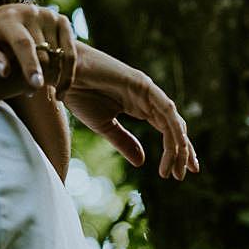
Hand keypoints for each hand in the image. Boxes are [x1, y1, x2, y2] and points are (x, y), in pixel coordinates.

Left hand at [0, 4, 76, 95]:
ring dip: (54, 77)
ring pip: (58, 56)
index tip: (36, 84)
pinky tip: (61, 91)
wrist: (10, 16)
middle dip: (40, 76)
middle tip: (30, 93)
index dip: (30, 64)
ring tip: (44, 91)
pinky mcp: (62, 21)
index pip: (23, 43)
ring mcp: (49, 16)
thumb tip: (5, 72)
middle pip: (43, 53)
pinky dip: (67, 74)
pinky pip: (70, 53)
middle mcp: (31, 13)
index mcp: (9, 19)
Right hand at [66, 45, 199, 180]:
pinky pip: (165, 109)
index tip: (176, 174)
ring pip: (173, 121)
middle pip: (175, 127)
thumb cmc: (80, 95)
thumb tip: (141, 162)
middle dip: (183, 151)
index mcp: (140, 107)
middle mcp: (148, 99)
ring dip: (179, 145)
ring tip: (178, 168)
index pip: (166, 131)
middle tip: (184, 175)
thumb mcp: (104, 126)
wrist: (65, 74)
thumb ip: (124, 142)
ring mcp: (148, 91)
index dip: (175, 151)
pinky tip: (178, 145)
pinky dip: (173, 127)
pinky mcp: (143, 84)